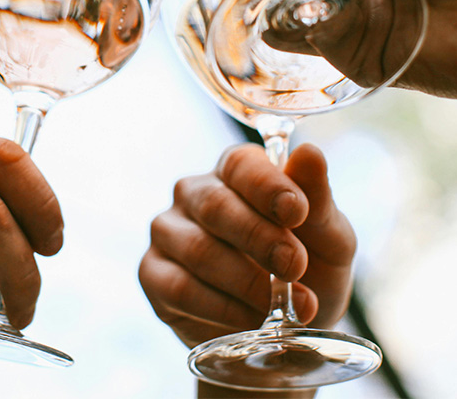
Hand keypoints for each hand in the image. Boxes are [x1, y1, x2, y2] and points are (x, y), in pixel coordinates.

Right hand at [138, 143, 354, 349]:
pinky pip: (180, 288)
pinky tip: (252, 321)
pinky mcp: (153, 273)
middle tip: (295, 267)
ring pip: (198, 249)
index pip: (241, 164)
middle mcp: (194, 192)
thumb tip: (310, 153)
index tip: (297, 212)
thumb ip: (318, 197)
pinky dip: (223, 310)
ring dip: (247, 283)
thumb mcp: (329, 237)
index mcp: (236, 171)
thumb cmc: (310, 269)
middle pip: (215, 205)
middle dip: (260, 239)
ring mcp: (168, 230)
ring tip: (286, 307)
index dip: (267, 186)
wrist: (288, 329)